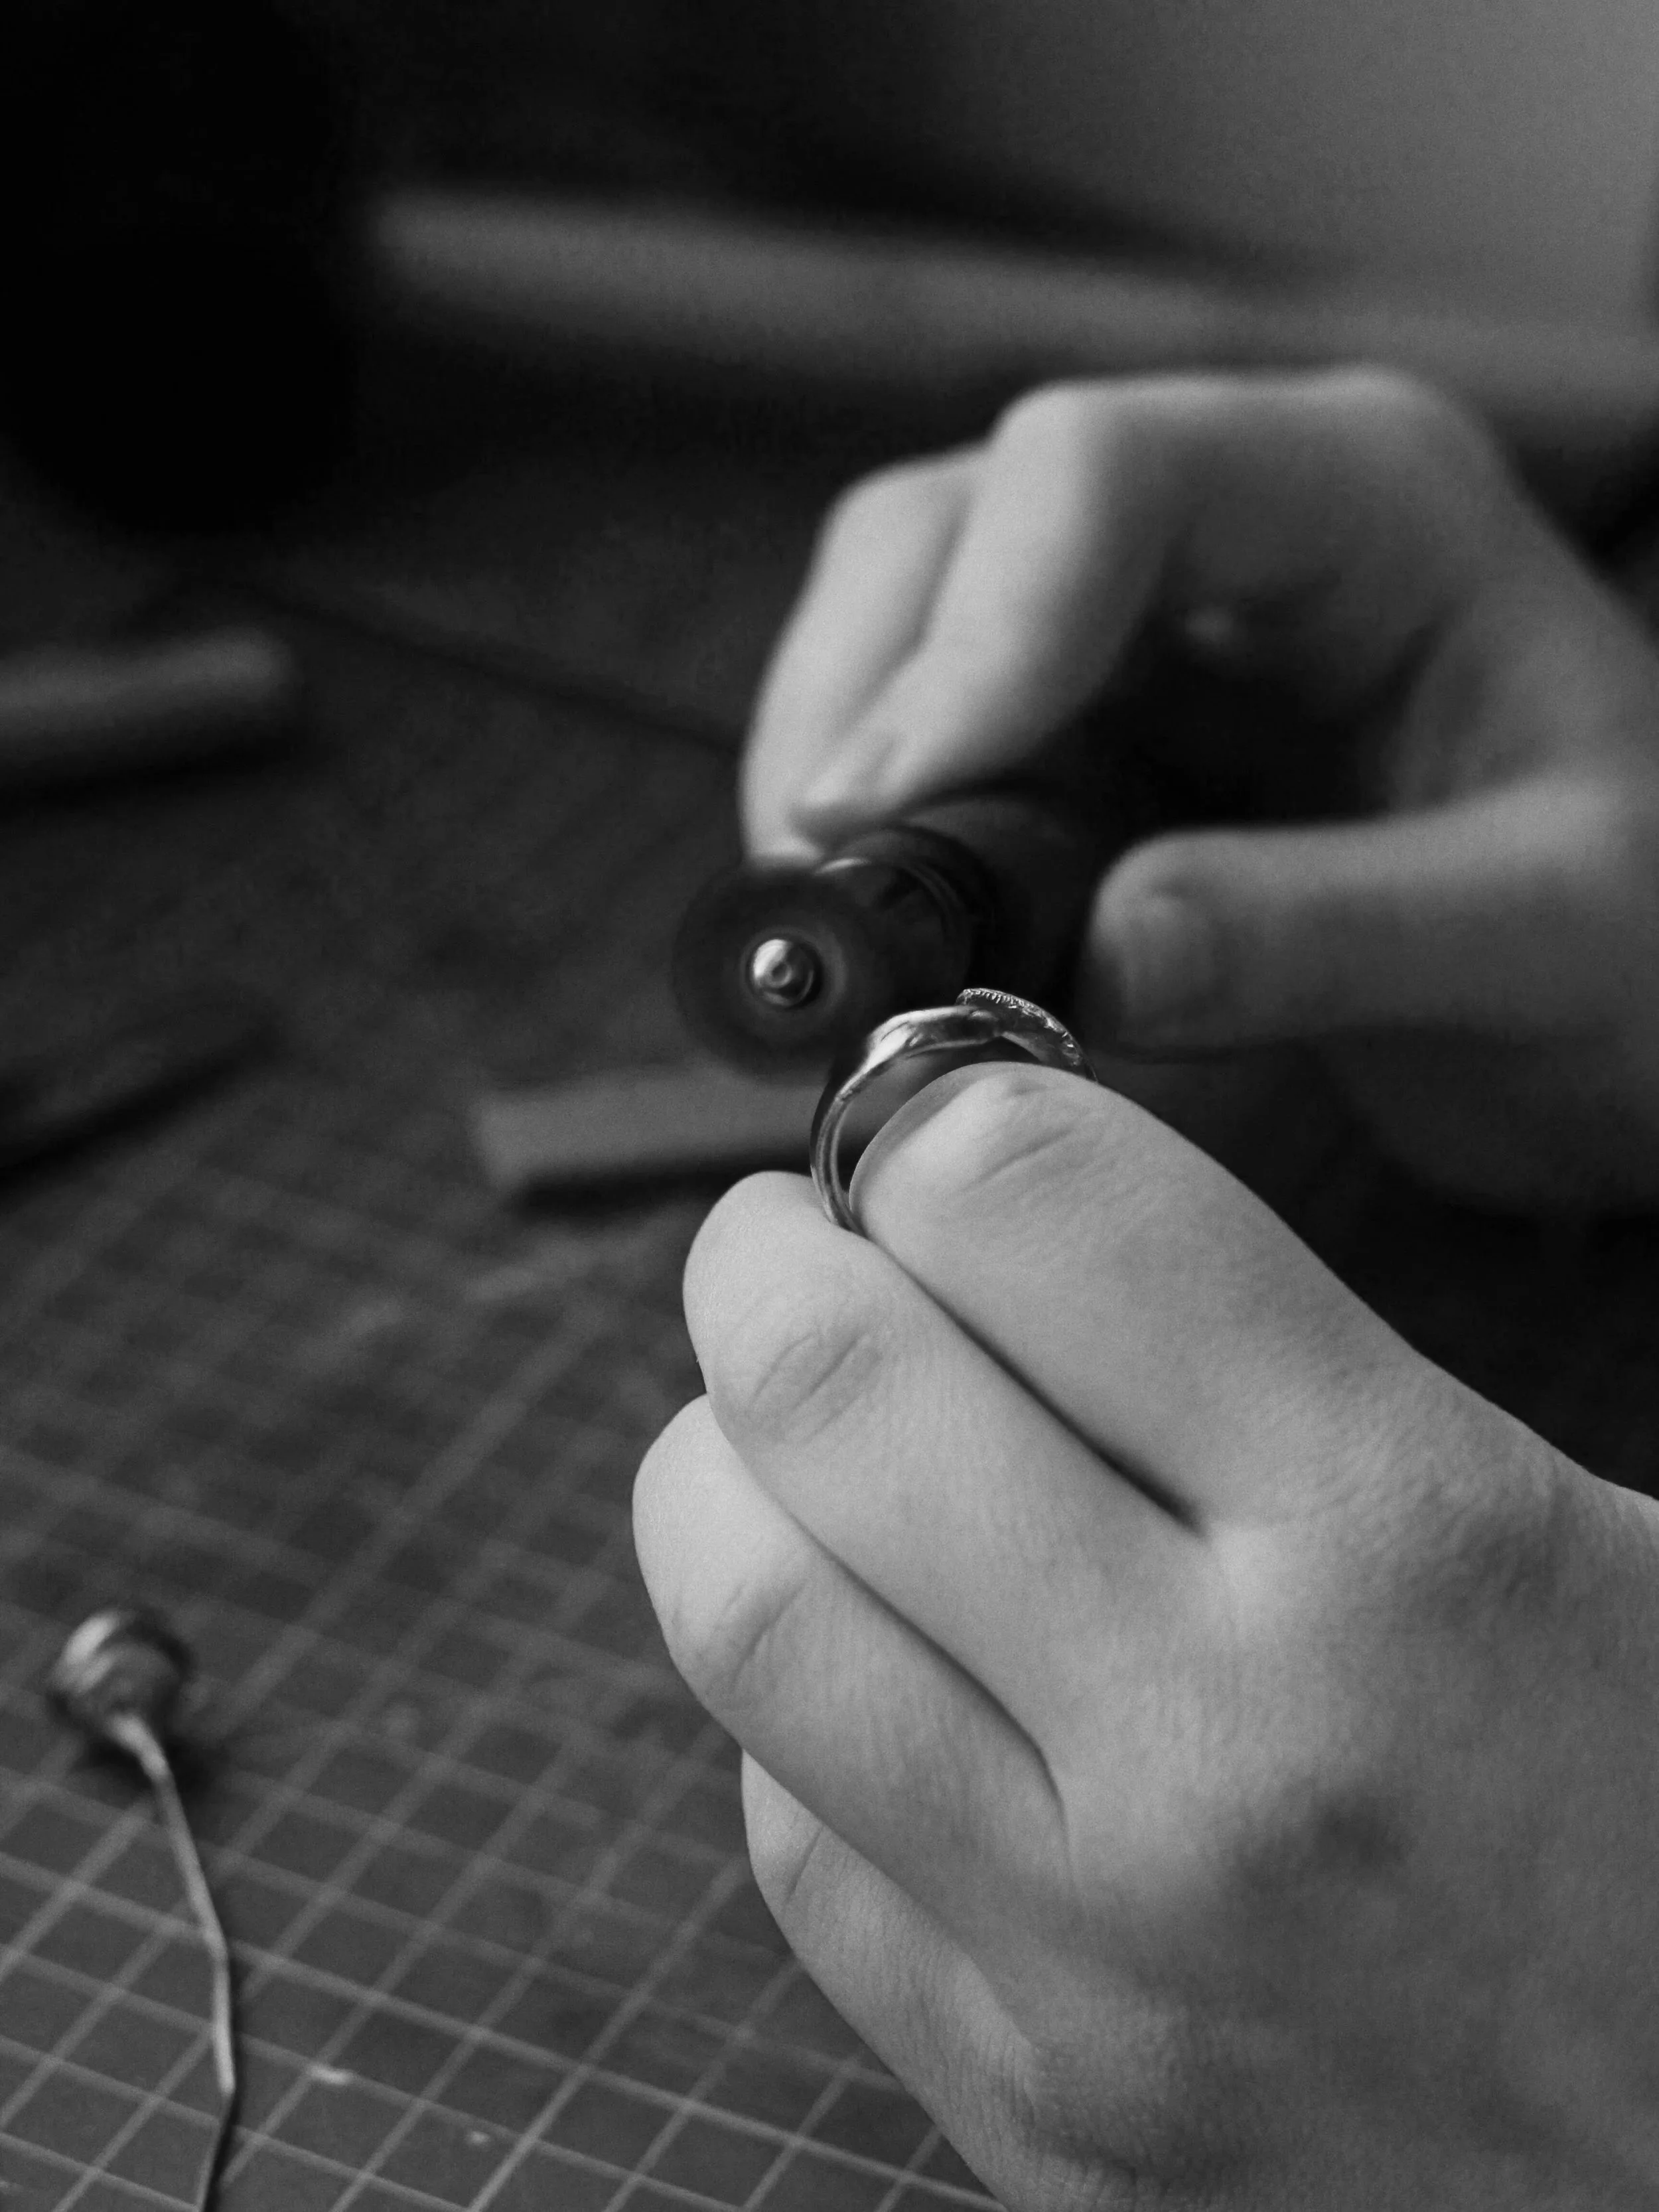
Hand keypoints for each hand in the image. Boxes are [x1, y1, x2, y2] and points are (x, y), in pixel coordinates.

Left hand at [635, 1068, 1658, 2208]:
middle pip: (821, 1391)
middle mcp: (1213, 1756)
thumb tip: (991, 1204)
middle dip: (766, 1255)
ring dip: (726, 1463)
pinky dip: (798, 1696)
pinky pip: (794, 1834)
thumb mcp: (1568, 1515)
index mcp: (1402, 1544)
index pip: (1030, 1207)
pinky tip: (889, 1655)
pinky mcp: (1026, 2112)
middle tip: (797, 1235)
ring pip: (744, 1615)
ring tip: (801, 1429)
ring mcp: (1091, 1967)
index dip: (940, 1115)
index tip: (928, 1125)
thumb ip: (1276, 1355)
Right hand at [742, 370, 1658, 1206]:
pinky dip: (879, 839)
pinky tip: (896, 938)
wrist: (1634, 985)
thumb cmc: (1641, 939)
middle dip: (860, 706)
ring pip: (898, 625)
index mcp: (1366, 501)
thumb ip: (1330, 935)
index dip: (969, 632)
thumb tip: (1087, 955)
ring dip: (841, 773)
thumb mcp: (1542, 940)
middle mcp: (1229, 522)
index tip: (884, 817)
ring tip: (851, 940)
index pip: (1099, 473)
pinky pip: (926, 744)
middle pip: (948, 529)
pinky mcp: (1091, 728)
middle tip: (827, 904)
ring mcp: (1142, 622)